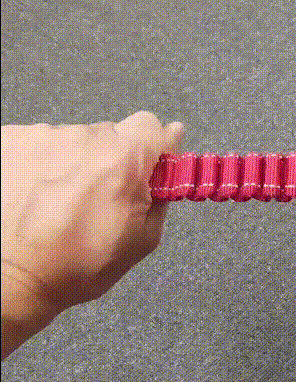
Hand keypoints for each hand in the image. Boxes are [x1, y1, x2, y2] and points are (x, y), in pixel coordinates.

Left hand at [2, 111, 183, 356]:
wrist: (8, 279)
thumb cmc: (73, 266)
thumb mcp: (142, 239)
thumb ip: (163, 192)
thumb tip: (170, 157)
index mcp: (123, 159)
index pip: (151, 126)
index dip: (152, 148)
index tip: (146, 169)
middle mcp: (83, 139)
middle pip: (109, 136)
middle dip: (110, 163)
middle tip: (98, 200)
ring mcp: (42, 137)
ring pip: (72, 143)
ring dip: (71, 166)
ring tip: (58, 204)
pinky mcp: (9, 141)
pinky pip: (37, 146)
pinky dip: (38, 167)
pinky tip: (34, 198)